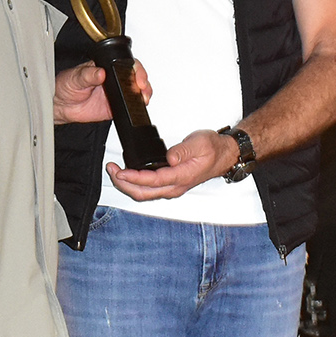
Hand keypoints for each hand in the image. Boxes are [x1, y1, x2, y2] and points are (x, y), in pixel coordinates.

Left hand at [53, 60, 149, 122]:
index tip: (137, 78)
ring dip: (143, 95)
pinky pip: (128, 108)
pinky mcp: (114, 107)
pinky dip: (135, 108)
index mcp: (106, 67)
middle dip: (144, 83)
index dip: (136, 70)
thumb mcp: (75, 77)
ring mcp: (115, 93)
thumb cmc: (66, 85)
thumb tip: (101, 73)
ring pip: (135, 92)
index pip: (126, 64)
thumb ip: (88, 75)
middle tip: (143, 90)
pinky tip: (137, 108)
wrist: (60, 105)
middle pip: (136, 78)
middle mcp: (113, 79)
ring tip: (143, 99)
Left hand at [107, 128, 239, 200]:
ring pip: (144, 193)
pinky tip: (127, 175)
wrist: (224, 155)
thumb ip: (183, 151)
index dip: (133, 177)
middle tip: (111, 170)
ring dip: (127, 184)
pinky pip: (148, 189)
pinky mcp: (170, 184)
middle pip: (143, 193)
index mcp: (182, 177)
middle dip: (124, 183)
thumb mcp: (200, 143)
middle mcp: (175, 187)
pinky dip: (134, 184)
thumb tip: (169, 158)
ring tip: (114, 171)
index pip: (152, 181)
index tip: (120, 171)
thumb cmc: (213, 149)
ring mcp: (172, 187)